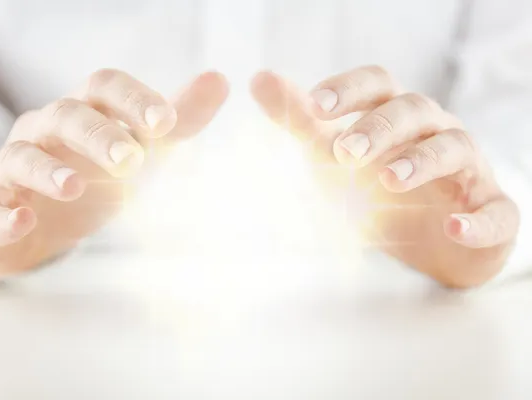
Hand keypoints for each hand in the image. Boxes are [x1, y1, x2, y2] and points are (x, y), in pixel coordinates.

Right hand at [0, 69, 228, 276]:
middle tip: (132, 161)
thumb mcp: (140, 146)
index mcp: (87, 111)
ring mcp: (14, 166)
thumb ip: (177, 118)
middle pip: (66, 116)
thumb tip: (220, 79)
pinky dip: (4, 213)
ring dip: (49, 170)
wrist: (39, 220)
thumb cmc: (94, 173)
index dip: (133, 99)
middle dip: (98, 134)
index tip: (167, 122)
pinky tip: (23, 221)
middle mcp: (47, 129)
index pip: (105, 87)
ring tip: (76, 186)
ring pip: (23, 156)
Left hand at [251, 66, 518, 287]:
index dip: (349, 89)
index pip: (378, 84)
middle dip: (378, 128)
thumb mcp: (334, 152)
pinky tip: (455, 228)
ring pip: (454, 150)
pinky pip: (496, 213)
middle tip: (342, 152)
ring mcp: (468, 170)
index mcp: (396, 115)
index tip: (314, 105)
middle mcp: (434, 132)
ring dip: (421, 161)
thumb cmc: (376, 187)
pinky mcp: (492, 212)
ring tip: (388, 180)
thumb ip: (301, 119)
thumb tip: (259, 79)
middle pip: (413, 112)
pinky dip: (478, 221)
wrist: (427, 241)